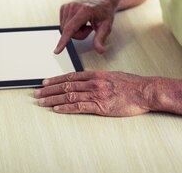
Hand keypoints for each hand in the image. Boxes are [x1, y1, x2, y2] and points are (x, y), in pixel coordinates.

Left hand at [33, 71, 152, 116]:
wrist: (144, 91)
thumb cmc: (131, 84)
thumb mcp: (112, 74)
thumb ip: (97, 74)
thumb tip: (85, 72)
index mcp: (95, 74)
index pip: (70, 76)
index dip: (55, 79)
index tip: (44, 82)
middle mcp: (93, 82)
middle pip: (66, 85)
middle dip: (49, 89)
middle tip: (36, 93)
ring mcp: (97, 94)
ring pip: (69, 95)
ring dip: (53, 99)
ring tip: (42, 102)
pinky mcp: (101, 106)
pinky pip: (79, 107)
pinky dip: (66, 107)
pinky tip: (56, 109)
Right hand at [56, 0, 115, 53]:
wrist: (102, 0)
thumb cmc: (104, 12)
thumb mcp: (106, 27)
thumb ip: (100, 39)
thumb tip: (100, 50)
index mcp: (84, 10)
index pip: (71, 29)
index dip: (63, 41)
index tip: (57, 50)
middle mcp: (74, 6)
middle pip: (69, 31)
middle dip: (79, 35)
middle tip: (89, 28)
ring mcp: (68, 6)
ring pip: (65, 29)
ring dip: (75, 30)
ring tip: (85, 23)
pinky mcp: (64, 7)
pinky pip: (63, 25)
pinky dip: (71, 26)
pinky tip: (79, 21)